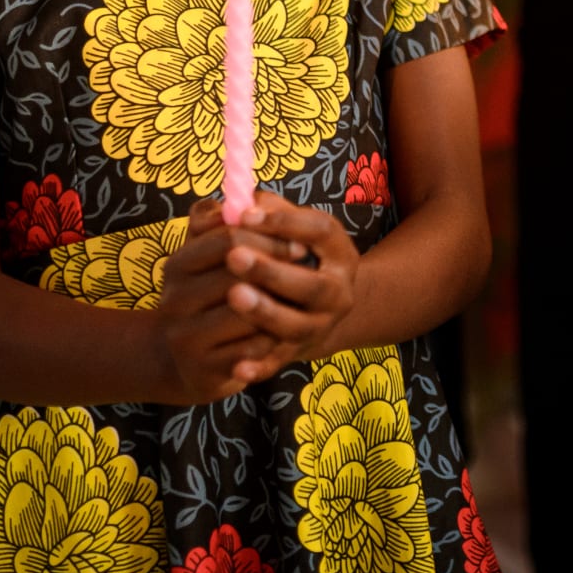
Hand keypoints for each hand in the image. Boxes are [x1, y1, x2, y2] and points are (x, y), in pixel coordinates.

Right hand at [155, 198, 287, 402]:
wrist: (188, 359)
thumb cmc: (213, 293)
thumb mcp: (215, 253)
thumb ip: (229, 221)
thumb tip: (249, 201)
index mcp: (178, 264)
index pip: (228, 238)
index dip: (270, 237)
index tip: (300, 245)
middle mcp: (173, 301)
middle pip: (239, 274)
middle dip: (279, 269)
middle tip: (305, 265)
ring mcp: (185, 340)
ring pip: (248, 316)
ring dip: (279, 306)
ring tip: (296, 301)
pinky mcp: (202, 373)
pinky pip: (253, 353)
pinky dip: (272, 342)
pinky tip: (279, 336)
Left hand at [219, 193, 360, 380]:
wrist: (317, 308)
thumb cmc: (289, 254)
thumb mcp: (287, 227)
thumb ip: (262, 211)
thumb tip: (233, 206)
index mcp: (338, 251)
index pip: (320, 232)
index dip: (285, 222)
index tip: (245, 215)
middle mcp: (339, 291)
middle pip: (313, 285)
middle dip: (272, 271)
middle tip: (233, 256)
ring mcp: (321, 325)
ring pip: (297, 326)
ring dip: (265, 312)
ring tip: (233, 296)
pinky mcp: (299, 352)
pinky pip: (278, 363)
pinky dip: (260, 366)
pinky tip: (237, 366)